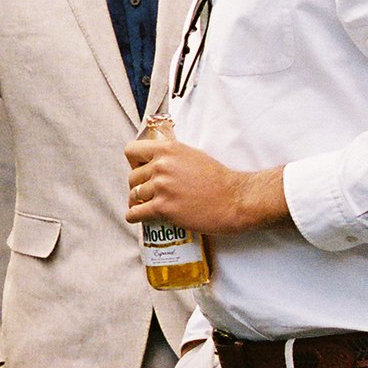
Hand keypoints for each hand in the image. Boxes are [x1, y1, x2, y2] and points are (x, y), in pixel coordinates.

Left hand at [123, 136, 287, 235]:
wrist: (236, 200)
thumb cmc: (218, 179)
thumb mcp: (193, 155)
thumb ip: (171, 157)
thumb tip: (153, 162)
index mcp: (168, 149)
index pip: (131, 151)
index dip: (135, 163)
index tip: (143, 171)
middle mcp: (162, 165)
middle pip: (132, 177)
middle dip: (139, 187)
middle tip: (150, 195)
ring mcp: (162, 187)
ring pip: (133, 195)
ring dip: (139, 203)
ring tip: (148, 207)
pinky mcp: (163, 208)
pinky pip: (135, 213)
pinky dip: (134, 217)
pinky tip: (138, 218)